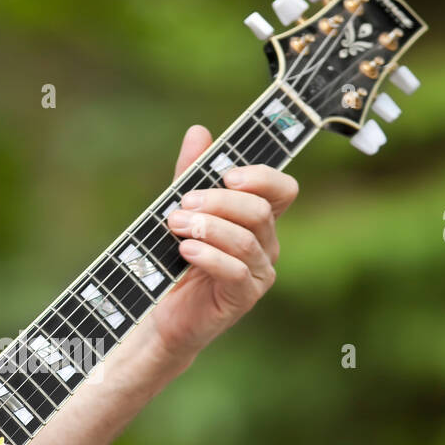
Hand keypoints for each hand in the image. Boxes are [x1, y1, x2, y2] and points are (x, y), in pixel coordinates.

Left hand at [147, 124, 298, 368]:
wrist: (163, 313)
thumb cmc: (176, 260)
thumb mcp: (182, 211)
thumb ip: (192, 175)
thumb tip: (199, 132)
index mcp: (258, 219)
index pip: (282, 190)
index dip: (262, 177)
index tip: (226, 175)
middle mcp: (266, 244)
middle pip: (259, 211)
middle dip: (220, 202)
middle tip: (183, 203)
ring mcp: (259, 272)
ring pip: (247, 239)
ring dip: (208, 227)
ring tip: (176, 225)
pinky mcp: (244, 297)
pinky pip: (236, 270)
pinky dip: (209, 256)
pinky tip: (186, 251)